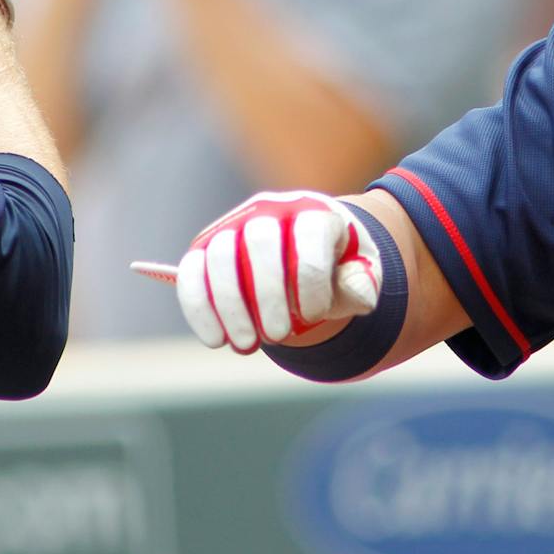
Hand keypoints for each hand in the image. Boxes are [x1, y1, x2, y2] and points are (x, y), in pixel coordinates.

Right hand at [172, 191, 381, 353]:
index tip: (314, 316)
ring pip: (219, 254)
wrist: (306, 256)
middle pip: (259, 240)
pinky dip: (198, 307)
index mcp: (314, 211)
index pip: (310, 233)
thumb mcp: (360, 274)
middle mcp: (270, 210)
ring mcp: (234, 225)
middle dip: (266, 293)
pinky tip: (215, 340)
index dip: (311, 278)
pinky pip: (191, 272)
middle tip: (277, 335)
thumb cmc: (336, 267)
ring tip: (247, 344)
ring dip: (229, 305)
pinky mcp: (205, 248)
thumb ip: (362, 285)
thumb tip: (354, 293)